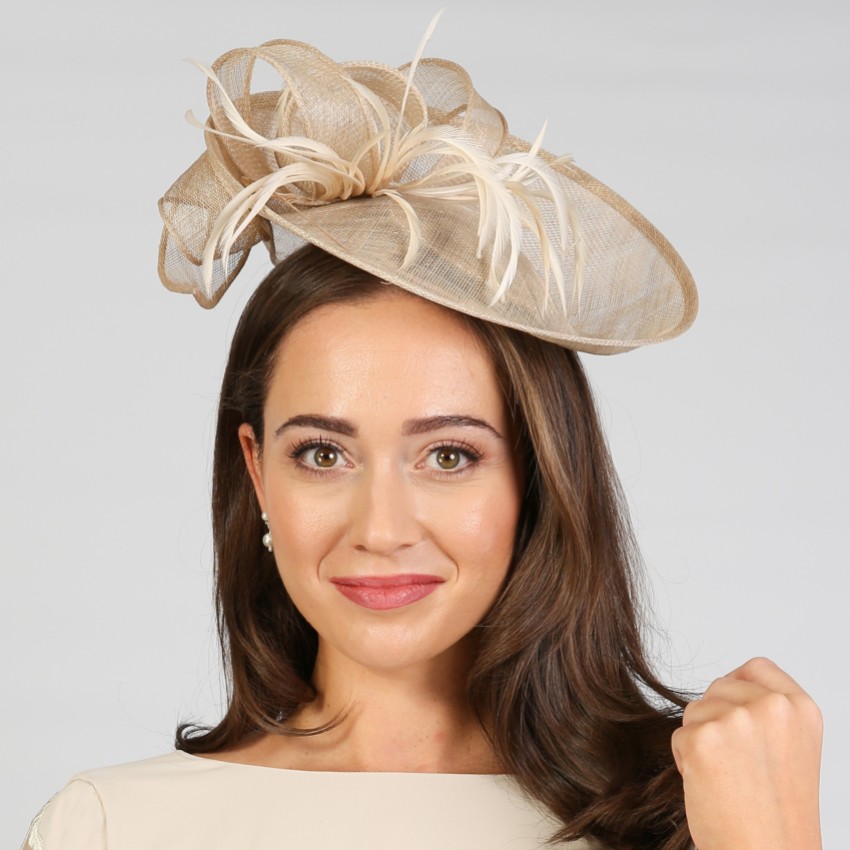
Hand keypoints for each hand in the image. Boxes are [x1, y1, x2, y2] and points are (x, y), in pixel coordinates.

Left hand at [671, 657, 822, 849]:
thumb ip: (767, 714)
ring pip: (696, 711)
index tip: (741, 721)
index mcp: (800, 708)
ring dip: (701, 741)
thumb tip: (728, 688)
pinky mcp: (704, 739)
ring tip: (728, 780)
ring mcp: (738, 721)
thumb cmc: (777, 817)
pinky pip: (680, 737)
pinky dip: (686, 761)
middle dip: (716, 721)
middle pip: (718, 688)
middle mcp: (773, 707)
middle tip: (739, 768)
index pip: (755, 668)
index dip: (738, 691)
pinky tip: (711, 788)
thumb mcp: (790, 751)